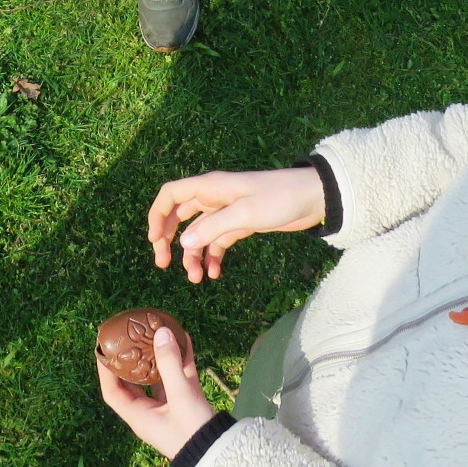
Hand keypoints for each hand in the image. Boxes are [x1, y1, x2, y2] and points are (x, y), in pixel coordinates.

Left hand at [96, 325, 218, 459]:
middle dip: (132, 359)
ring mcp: (168, 407)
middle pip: (134, 382)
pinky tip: (184, 339)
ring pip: (158, 377)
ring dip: (158, 356)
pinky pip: (178, 378)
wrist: (221, 452)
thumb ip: (170, 364)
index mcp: (139, 415)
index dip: (106, 371)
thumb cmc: (192, 430)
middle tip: (130, 336)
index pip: (113, 392)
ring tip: (157, 333)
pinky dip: (180, 360)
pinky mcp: (185, 403)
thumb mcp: (180, 396)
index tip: (104, 349)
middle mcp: (149, 411)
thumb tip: (160, 331)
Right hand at [148, 167, 326, 282]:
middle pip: (179, 217)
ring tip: (196, 279)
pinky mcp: (241, 224)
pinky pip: (218, 242)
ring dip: (193, 255)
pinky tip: (215, 273)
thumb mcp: (246, 214)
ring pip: (199, 234)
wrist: (313, 198)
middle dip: (169, 240)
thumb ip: (213, 228)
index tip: (154, 241)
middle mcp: (214, 198)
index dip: (157, 215)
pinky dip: (213, 257)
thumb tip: (183, 244)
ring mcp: (227, 212)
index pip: (171, 195)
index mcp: (210, 187)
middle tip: (164, 264)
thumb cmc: (279, 198)